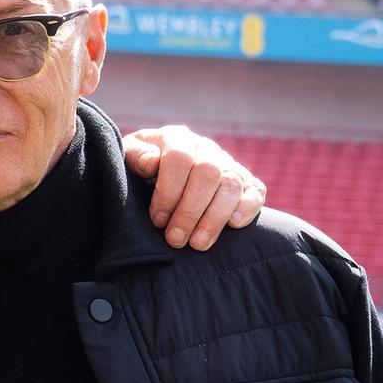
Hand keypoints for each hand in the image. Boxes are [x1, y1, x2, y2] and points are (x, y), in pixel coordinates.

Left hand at [123, 125, 265, 250]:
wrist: (158, 175)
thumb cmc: (139, 170)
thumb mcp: (127, 159)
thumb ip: (136, 157)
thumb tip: (151, 164)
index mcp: (176, 138)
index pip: (179, 158)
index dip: (168, 192)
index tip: (157, 220)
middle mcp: (205, 148)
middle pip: (208, 174)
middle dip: (190, 211)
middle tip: (175, 239)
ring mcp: (228, 164)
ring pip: (232, 185)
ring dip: (214, 218)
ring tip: (197, 244)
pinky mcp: (246, 182)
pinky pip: (256, 191)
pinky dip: (247, 208)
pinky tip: (233, 226)